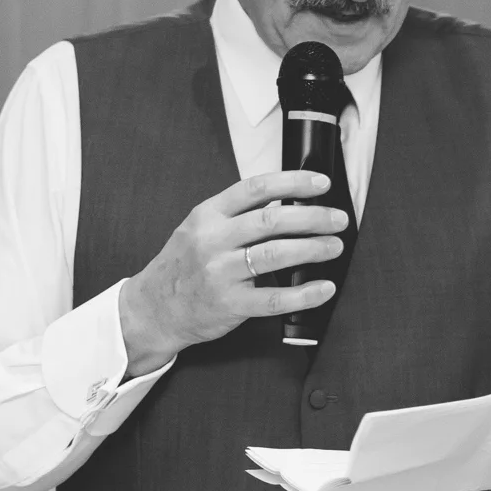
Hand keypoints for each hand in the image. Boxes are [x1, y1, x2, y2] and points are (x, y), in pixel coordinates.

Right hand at [117, 170, 350, 377]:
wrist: (153, 307)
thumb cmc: (182, 266)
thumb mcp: (198, 229)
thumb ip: (235, 215)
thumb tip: (286, 202)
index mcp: (208, 215)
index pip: (255, 189)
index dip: (293, 182)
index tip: (320, 183)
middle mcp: (213, 240)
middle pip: (271, 220)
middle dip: (313, 217)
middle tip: (337, 219)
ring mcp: (220, 273)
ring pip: (275, 255)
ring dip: (313, 248)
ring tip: (334, 246)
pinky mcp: (230, 304)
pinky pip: (274, 299)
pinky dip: (304, 294)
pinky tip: (323, 288)